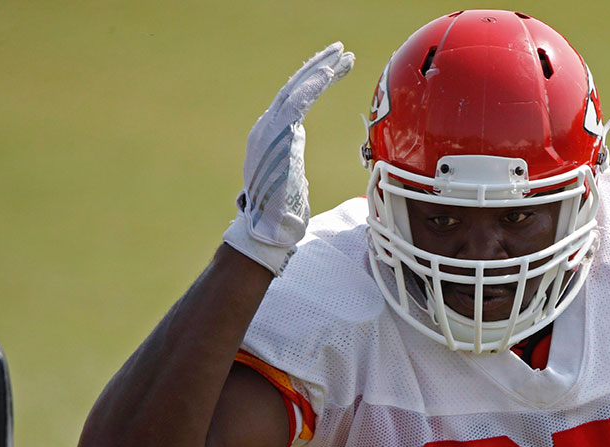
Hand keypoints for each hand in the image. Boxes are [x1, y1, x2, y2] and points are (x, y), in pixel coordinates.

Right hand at [222, 43, 353, 274]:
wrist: (268, 232)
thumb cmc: (281, 215)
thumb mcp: (291, 181)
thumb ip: (291, 163)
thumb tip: (294, 163)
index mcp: (272, 137)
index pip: (295, 101)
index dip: (314, 82)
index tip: (335, 69)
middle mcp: (267, 128)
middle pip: (296, 88)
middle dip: (320, 67)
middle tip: (342, 51)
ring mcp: (269, 130)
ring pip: (298, 89)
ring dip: (321, 70)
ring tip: (342, 55)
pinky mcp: (277, 137)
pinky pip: (297, 103)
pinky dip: (313, 85)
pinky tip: (329, 72)